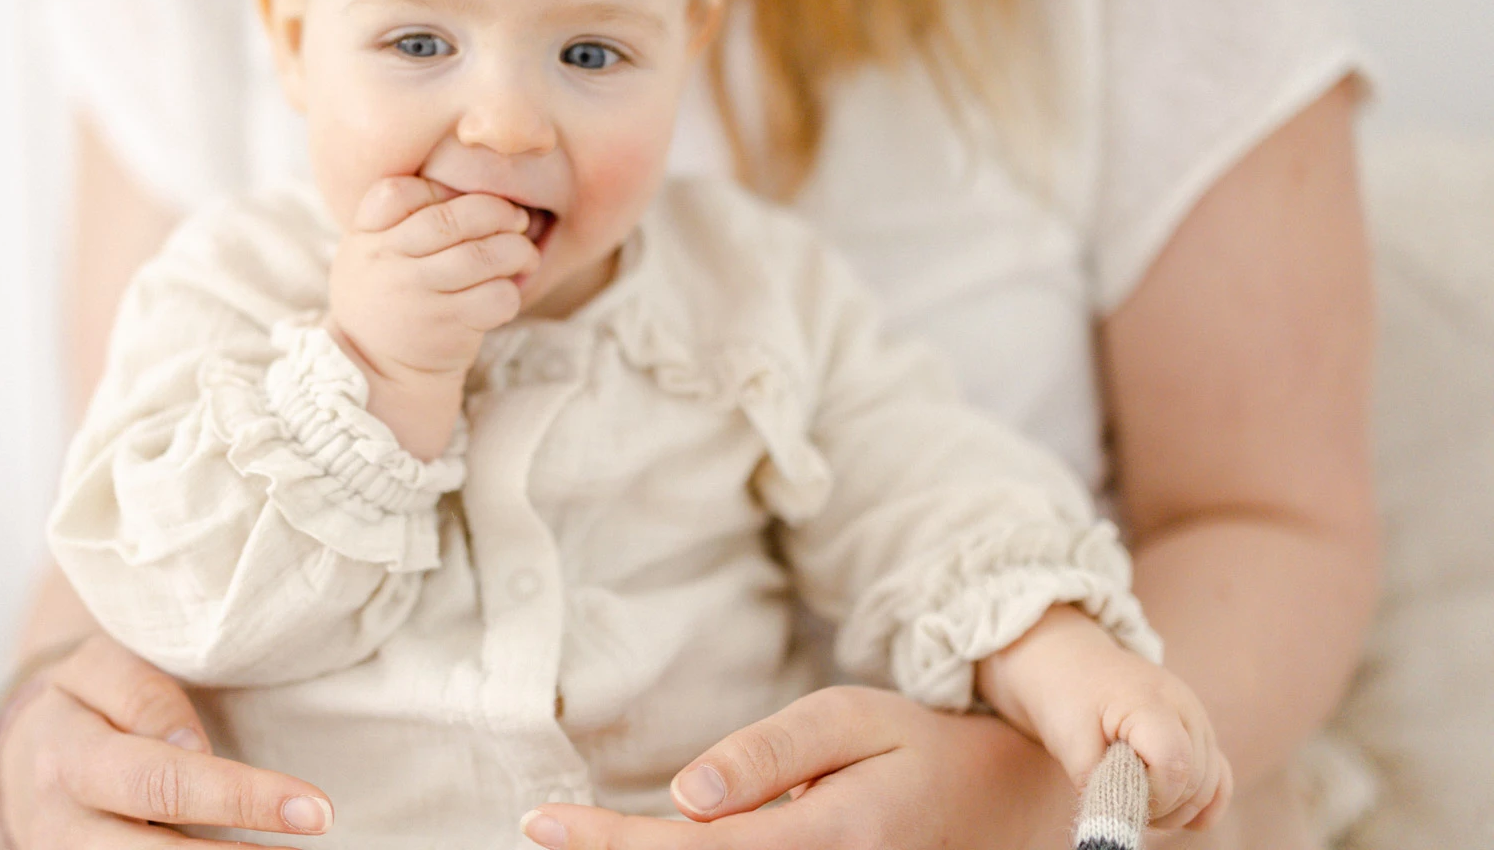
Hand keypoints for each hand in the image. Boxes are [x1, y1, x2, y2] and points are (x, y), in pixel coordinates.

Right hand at [0, 634, 333, 847]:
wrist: (20, 748)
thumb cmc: (80, 698)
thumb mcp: (98, 668)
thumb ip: (143, 695)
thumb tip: (194, 747)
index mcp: (67, 756)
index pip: (164, 780)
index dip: (242, 797)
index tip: (314, 807)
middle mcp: (61, 825)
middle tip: (314, 831)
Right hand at [326, 175, 536, 456]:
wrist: (376, 369)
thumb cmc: (387, 297)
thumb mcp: (368, 253)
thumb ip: (399, 219)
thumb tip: (473, 191)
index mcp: (366, 237)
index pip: (397, 193)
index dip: (439, 188)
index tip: (460, 201)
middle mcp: (387, 263)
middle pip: (450, 219)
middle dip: (496, 212)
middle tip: (516, 220)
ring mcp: (417, 296)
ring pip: (481, 256)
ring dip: (516, 250)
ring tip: (524, 254)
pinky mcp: (447, 326)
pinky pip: (495, 297)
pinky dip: (511, 291)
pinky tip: (506, 292)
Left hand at [519, 685, 1076, 849]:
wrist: (1015, 801)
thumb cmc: (922, 746)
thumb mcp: (850, 719)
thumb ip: (768, 756)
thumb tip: (684, 796)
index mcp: (830, 834)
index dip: (612, 844)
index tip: (542, 822)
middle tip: (545, 829)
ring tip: (585, 836)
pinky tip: (662, 843)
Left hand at [976, 607, 1232, 829]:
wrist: (1069, 663)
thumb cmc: (1065, 699)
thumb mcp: (1069, 740)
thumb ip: (1098, 782)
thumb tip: (1120, 823)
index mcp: (1150, 700)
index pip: (1175, 763)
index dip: (1153, 795)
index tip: (1121, 795)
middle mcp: (1185, 706)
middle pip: (1197, 780)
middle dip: (1162, 807)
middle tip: (1122, 802)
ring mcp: (1197, 718)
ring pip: (1210, 783)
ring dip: (1178, 808)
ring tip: (1136, 801)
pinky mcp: (1198, 732)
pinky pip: (1218, 777)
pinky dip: (1202, 802)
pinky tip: (1177, 816)